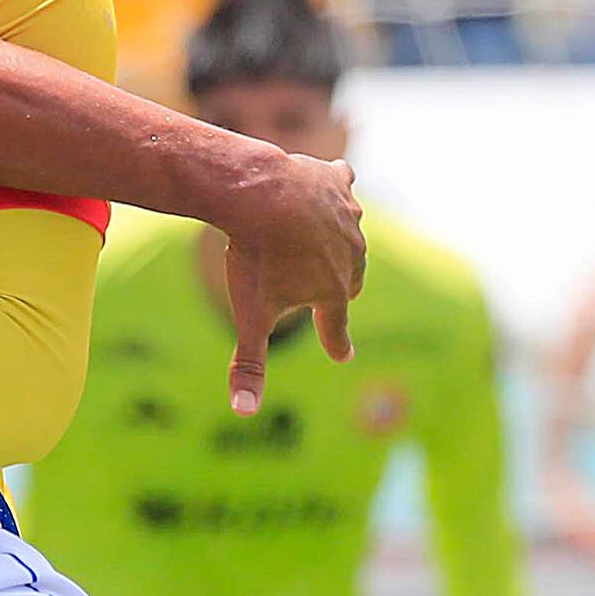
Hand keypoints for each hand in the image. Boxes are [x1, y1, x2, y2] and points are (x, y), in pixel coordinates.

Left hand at [211, 149, 363, 414]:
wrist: (256, 193)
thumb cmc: (253, 256)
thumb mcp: (249, 315)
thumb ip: (249, 365)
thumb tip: (244, 413)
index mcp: (333, 292)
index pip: (335, 326)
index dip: (336, 342)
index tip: (341, 357)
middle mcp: (351, 256)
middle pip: (347, 278)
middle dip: (334, 286)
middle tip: (314, 289)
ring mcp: (349, 217)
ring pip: (347, 233)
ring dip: (334, 238)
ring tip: (312, 238)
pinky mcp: (338, 182)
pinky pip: (343, 183)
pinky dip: (337, 186)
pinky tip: (331, 183)